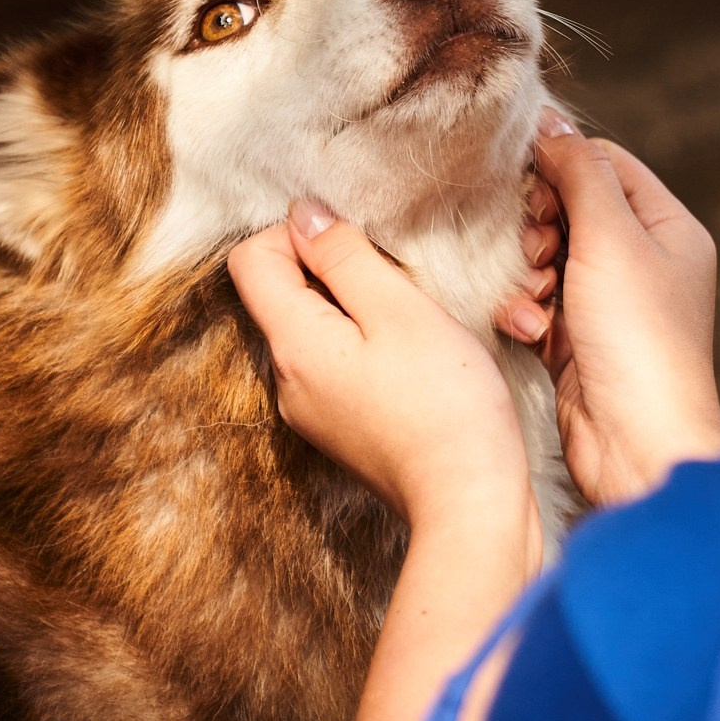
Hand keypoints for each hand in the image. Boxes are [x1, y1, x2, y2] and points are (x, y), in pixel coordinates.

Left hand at [229, 199, 534, 542]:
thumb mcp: (399, 309)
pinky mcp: (340, 429)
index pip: (249, 260)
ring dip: (354, 310)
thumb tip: (303, 217)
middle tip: (393, 282)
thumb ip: (345, 257)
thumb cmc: (445, 405)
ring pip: (312, 330)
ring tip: (409, 324)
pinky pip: (335, 366)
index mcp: (291, 345)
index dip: (295, 233)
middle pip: (280, 295)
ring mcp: (310, 411)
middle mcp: (286, 381)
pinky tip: (411, 359)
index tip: (353, 241)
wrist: (470, 503)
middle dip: (329, 271)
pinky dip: (365, 347)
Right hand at [499, 114, 719, 505]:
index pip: (606, 164)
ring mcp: (607, 305)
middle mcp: (643, 262)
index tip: (525, 177)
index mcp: (669, 228)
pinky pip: (535, 304)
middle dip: (540, 225)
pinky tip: (526, 330)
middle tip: (538, 248)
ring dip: (526, 272)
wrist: (637, 443)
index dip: (562, 164)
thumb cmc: (639, 340)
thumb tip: (552, 122)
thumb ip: (579, 173)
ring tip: (535, 295)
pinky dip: (524, 311)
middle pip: (569, 209)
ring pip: (545, 258)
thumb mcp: (611, 239)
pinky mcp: (574, 342)